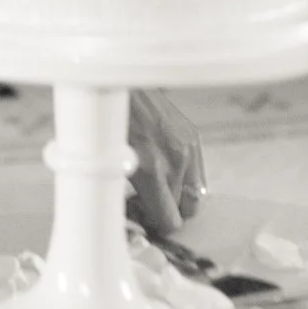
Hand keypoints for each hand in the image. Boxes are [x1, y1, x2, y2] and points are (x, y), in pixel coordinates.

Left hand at [127, 89, 205, 234]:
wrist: (120, 83)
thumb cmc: (109, 122)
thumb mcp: (113, 162)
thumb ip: (131, 192)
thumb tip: (141, 214)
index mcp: (152, 170)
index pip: (171, 221)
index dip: (158, 225)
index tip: (147, 219)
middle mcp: (175, 161)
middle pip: (186, 211)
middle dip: (169, 211)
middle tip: (151, 204)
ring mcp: (188, 148)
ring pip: (196, 195)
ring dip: (179, 196)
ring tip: (159, 186)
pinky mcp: (194, 137)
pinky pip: (198, 173)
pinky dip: (186, 177)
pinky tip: (168, 169)